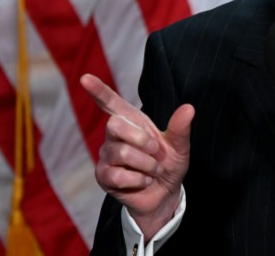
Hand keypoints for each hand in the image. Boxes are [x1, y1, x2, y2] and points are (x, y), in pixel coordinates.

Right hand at [81, 74, 194, 239]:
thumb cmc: (168, 165)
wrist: (165, 195)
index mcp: (132, 121)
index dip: (98, 90)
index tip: (85, 78)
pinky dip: (138, 180)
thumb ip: (180, 128)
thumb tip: (189, 108)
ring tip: (154, 171)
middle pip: (115, 124)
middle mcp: (115, 135)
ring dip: (146, 165)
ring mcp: (107, 155)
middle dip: (141, 140)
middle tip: (156, 152)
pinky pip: (117, 175)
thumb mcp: (179, 147)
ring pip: (121, 152)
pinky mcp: (103, 176)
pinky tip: (143, 181)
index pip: (110, 102)